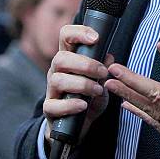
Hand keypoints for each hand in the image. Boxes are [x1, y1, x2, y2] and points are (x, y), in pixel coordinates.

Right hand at [43, 24, 111, 144]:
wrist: (78, 126)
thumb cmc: (90, 97)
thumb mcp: (102, 82)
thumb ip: (106, 69)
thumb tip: (109, 57)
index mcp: (70, 58)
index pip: (66, 36)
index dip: (79, 32)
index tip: (96, 38)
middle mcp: (57, 71)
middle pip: (61, 58)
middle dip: (86, 64)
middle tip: (103, 73)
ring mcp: (51, 90)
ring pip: (58, 80)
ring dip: (82, 84)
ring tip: (98, 90)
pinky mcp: (50, 109)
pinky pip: (54, 105)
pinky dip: (70, 105)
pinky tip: (84, 105)